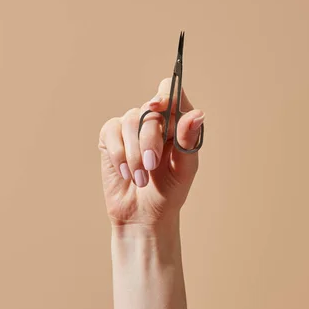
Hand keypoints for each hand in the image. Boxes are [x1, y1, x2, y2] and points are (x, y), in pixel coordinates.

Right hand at [98, 77, 204, 227]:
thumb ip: (189, 141)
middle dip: (149, 140)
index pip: (173, 94)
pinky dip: (119, 155)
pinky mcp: (111, 137)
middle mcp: (155, 121)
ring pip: (129, 121)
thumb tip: (197, 114)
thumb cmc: (169, 192)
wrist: (143, 215)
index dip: (166, 95)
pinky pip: (112, 132)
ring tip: (140, 179)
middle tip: (152, 165)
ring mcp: (132, 127)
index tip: (158, 107)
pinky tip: (126, 173)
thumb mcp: (184, 170)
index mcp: (178, 123)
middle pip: (149, 111)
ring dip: (134, 153)